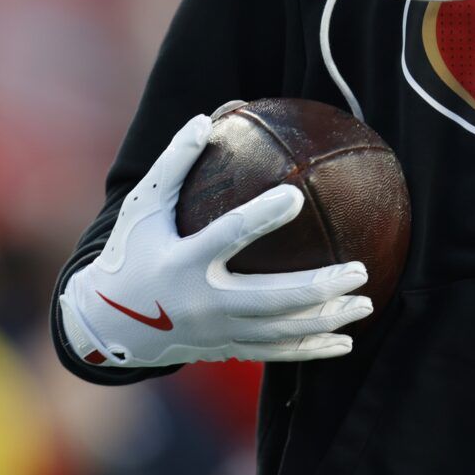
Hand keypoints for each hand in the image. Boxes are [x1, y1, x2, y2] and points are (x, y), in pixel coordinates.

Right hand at [59, 112, 372, 366]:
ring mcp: (217, 332)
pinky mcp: (225, 350)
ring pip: (281, 332)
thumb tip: (203, 120)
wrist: (107, 323)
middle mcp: (203, 303)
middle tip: (360, 270)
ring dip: (326, 320)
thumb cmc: (131, 252)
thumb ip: (173, 164)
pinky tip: (345, 341)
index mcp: (182, 262)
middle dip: (319, 287)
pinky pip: (275, 354)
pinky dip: (311, 350)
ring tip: (367, 304)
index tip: (296, 195)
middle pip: (270, 299)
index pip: (228, 236)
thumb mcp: (143, 207)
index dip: (261, 217)